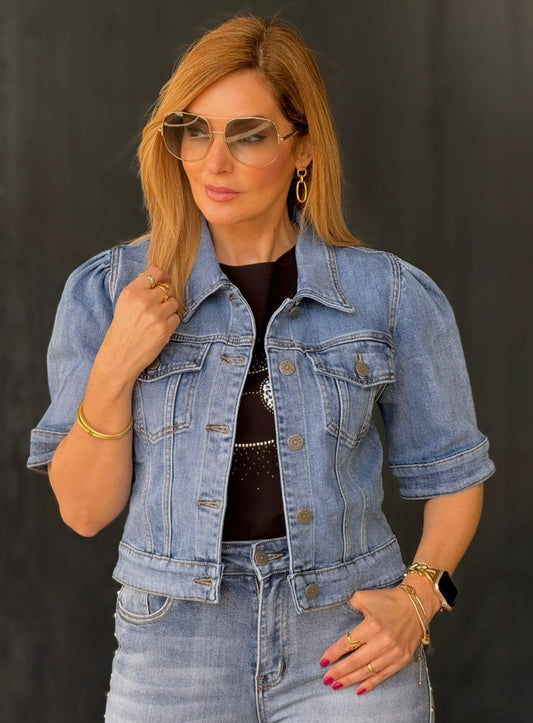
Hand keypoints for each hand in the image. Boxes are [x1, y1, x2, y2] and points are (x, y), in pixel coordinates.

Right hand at [96, 264, 179, 384]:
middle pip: (167, 288)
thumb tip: (158, 271)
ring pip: (174, 302)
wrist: (119, 356)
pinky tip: (159, 327)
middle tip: (157, 305)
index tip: (163, 279)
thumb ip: (140, 288)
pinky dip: (171, 322)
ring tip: (157, 318)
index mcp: (131, 292)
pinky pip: (176, 318)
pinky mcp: (165, 329)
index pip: (155, 273)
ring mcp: (156, 315)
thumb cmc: (121, 330)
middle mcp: (144, 301)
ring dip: (168, 309)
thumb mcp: (124, 304)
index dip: (162, 276)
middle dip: (165, 295)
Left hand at [320, 586, 423, 694]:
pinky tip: (359, 690)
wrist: (415, 605)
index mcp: (372, 625)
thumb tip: (340, 613)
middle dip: (339, 672)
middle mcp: (383, 641)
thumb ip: (351, 604)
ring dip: (351, 680)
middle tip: (326, 679)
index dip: (333, 654)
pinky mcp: (402, 659)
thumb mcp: (365, 596)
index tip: (323, 662)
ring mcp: (394, 652)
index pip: (347, 644)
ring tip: (337, 685)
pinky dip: (371, 684)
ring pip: (368, 671)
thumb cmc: (388, 600)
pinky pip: (384, 675)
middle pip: (356, 661)